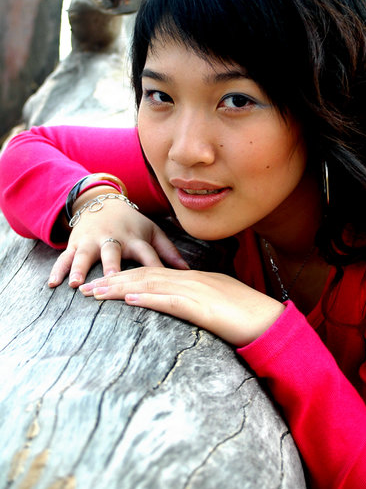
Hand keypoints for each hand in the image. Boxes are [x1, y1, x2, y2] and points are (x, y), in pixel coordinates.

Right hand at [48, 189, 188, 287]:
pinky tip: (53, 284)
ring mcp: (92, 241)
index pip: (147, 255)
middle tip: (112, 280)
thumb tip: (189, 272)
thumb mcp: (152, 232)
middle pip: (113, 253)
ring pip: (85, 255)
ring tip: (77, 284)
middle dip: (112, 266)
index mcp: (135, 238)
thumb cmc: (132, 223)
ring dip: (80, 268)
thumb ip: (169, 252)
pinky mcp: (76, 243)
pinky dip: (58, 270)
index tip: (160, 286)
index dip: (155, 268)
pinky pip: (64, 257)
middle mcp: (113, 239)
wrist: (103, 202)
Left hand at [79, 267, 284, 346]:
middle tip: (86, 288)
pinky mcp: (203, 308)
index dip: (126, 277)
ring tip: (96, 293)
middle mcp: (192, 280)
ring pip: (152, 285)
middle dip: (113, 281)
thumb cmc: (249, 317)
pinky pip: (171, 301)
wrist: (272, 322)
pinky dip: (149, 298)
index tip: (104, 283)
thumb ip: (199, 302)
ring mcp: (197, 291)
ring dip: (121, 288)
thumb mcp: (219, 305)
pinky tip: (130, 300)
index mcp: (196, 279)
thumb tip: (181, 306)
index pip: (154, 274)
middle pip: (146, 276)